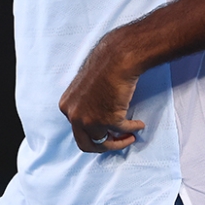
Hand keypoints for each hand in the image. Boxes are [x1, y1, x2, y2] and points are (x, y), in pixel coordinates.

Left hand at [58, 36, 144, 153]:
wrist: (115, 59)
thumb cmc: (102, 68)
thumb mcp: (83, 90)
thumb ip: (84, 106)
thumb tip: (96, 122)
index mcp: (66, 107)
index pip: (77, 131)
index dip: (93, 134)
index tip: (106, 133)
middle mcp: (74, 116)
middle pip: (86, 144)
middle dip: (103, 145)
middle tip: (117, 141)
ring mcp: (89, 120)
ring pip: (104, 143)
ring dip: (119, 142)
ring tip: (130, 136)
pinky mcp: (108, 120)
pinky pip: (123, 131)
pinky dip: (133, 129)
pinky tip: (139, 124)